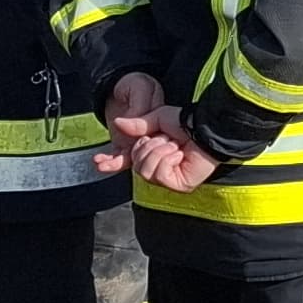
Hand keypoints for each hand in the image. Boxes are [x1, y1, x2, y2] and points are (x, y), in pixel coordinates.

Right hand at [101, 72, 216, 189]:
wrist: (205, 125)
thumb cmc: (187, 120)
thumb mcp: (157, 118)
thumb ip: (138, 125)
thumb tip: (117, 123)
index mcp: (153, 154)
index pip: (129, 163)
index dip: (112, 164)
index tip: (97, 162)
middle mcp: (160, 168)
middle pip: (136, 166)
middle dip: (149, 146)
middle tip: (166, 139)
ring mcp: (170, 178)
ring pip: (145, 171)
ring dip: (159, 151)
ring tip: (174, 145)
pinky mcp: (179, 185)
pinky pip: (159, 175)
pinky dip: (167, 159)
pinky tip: (179, 153)